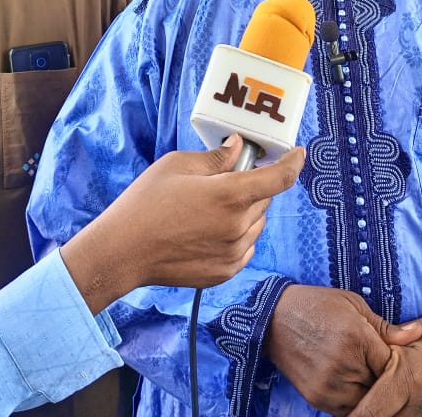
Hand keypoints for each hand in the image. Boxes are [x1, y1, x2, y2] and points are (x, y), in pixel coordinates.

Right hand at [61, 136, 304, 312]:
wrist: (123, 251)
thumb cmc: (146, 203)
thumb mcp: (178, 166)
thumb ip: (216, 158)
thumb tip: (238, 149)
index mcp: (230, 195)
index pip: (279, 178)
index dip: (293, 164)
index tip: (299, 154)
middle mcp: (238, 226)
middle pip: (264, 199)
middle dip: (252, 186)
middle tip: (224, 181)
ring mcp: (233, 253)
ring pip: (256, 224)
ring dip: (245, 212)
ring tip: (209, 209)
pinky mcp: (224, 273)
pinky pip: (245, 247)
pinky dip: (236, 236)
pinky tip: (207, 231)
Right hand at [264, 285, 421, 414]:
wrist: (273, 319)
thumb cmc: (318, 305)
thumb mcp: (354, 304)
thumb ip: (386, 327)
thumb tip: (417, 332)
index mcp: (356, 338)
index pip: (393, 365)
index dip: (398, 363)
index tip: (396, 357)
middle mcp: (343, 365)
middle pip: (381, 387)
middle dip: (386, 380)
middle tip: (381, 367)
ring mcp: (329, 385)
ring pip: (366, 403)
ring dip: (370, 393)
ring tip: (365, 374)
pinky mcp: (316, 398)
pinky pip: (346, 410)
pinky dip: (354, 400)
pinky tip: (352, 383)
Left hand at [347, 309, 421, 415]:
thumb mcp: (399, 341)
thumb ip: (374, 360)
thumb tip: (344, 386)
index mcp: (411, 375)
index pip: (371, 412)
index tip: (342, 416)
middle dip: (370, 416)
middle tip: (357, 411)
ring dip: (390, 416)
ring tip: (379, 406)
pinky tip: (401, 409)